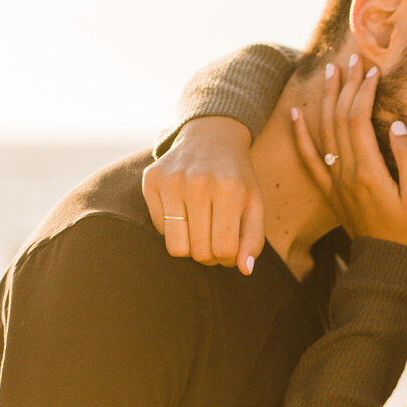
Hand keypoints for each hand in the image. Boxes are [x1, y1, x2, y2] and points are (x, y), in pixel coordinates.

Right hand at [142, 117, 264, 272]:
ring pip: (176, 246)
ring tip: (199, 231)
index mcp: (229, 190)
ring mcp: (171, 180)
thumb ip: (254, 239)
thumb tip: (244, 270)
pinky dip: (173, 228)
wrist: (211, 136)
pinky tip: (183, 210)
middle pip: (199, 251)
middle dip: (209, 255)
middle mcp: (198, 183)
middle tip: (214, 239)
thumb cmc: (236, 178)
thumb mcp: (254, 204)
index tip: (230, 248)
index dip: (228, 258)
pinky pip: (160, 228)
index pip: (223, 250)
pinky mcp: (151, 180)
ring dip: (189, 247)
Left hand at [291, 56, 406, 253]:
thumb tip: (396, 125)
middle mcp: (347, 173)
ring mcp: (336, 183)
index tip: (373, 70)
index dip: (364, 91)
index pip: (358, 119)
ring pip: (324, 132)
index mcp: (369, 171)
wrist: (387, 266)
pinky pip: (310, 161)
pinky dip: (301, 136)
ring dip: (327, 99)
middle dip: (346, 85)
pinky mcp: (332, 193)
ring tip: (330, 71)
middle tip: (352, 58)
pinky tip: (296, 113)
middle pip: (340, 118)